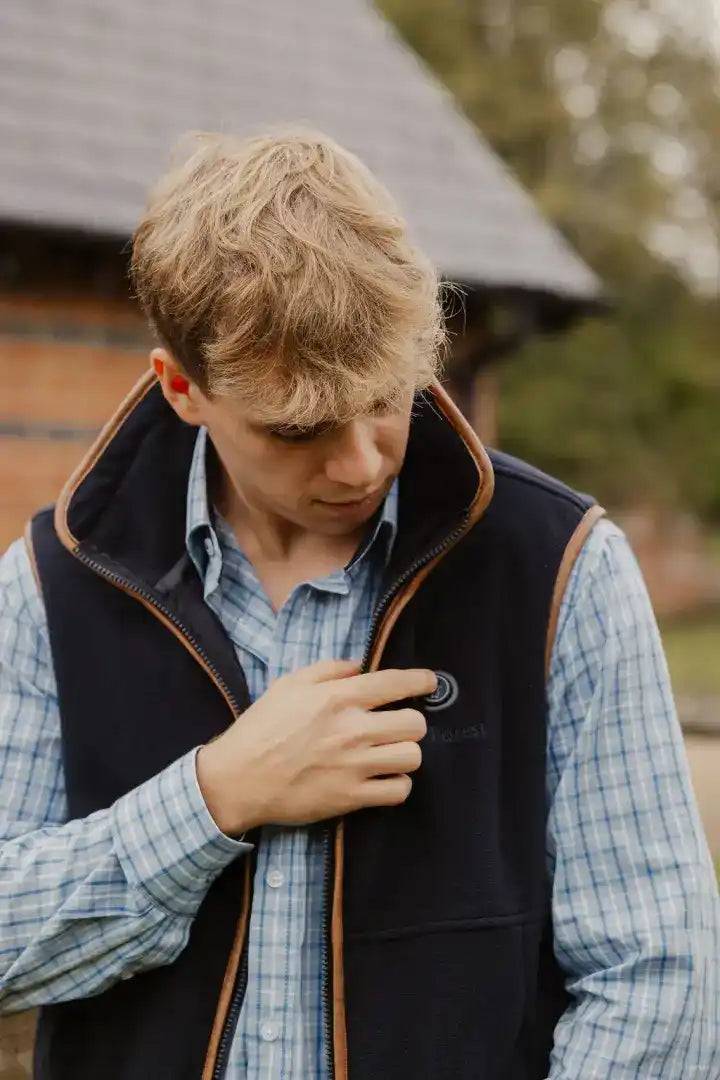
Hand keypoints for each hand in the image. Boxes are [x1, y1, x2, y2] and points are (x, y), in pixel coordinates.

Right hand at [196, 659, 435, 834]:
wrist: (237, 780)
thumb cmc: (261, 728)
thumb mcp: (289, 685)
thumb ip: (328, 670)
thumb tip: (360, 666)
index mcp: (337, 698)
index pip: (396, 683)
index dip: (421, 681)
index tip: (429, 682)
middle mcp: (351, 730)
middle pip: (415, 724)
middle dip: (411, 722)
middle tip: (397, 725)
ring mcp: (354, 766)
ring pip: (412, 757)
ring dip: (405, 753)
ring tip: (389, 752)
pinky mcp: (351, 798)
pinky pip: (399, 790)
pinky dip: (397, 784)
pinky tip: (382, 778)